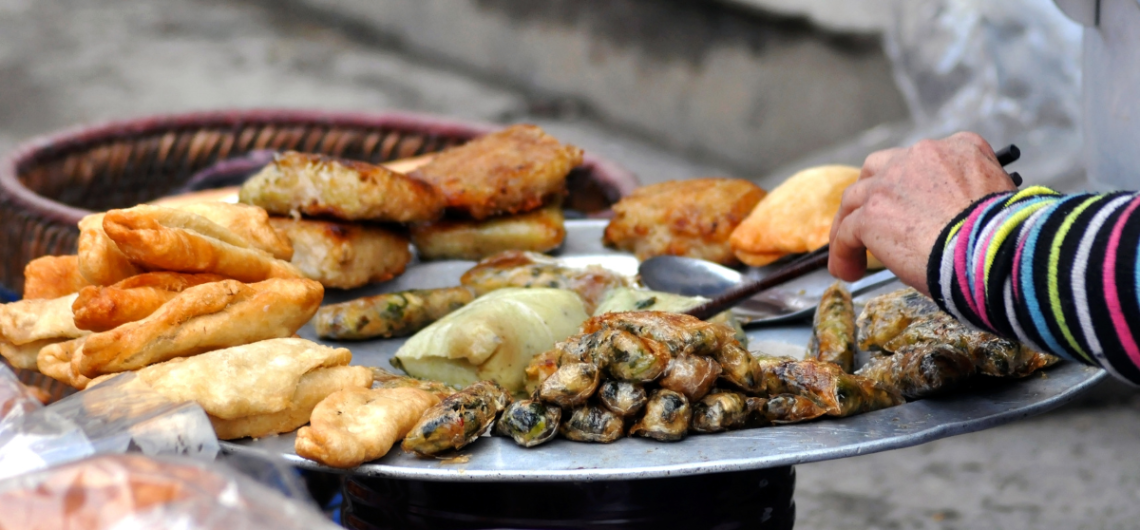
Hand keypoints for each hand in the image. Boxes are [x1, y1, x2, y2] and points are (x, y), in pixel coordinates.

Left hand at [828, 132, 1016, 293]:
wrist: (996, 251)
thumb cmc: (1007, 237)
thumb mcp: (1000, 200)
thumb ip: (973, 197)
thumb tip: (959, 222)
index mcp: (961, 148)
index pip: (926, 158)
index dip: (912, 183)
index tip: (911, 206)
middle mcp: (923, 156)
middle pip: (880, 167)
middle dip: (872, 193)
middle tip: (871, 221)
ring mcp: (893, 181)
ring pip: (856, 197)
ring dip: (850, 224)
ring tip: (851, 252)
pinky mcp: (873, 212)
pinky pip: (847, 232)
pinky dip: (843, 252)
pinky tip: (848, 271)